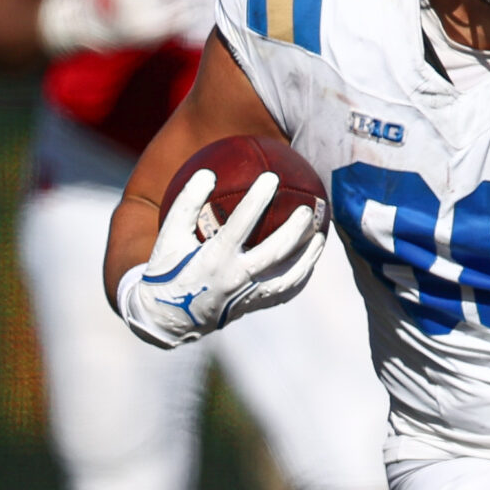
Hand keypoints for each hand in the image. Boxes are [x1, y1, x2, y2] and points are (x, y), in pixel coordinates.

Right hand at [115, 167, 321, 347]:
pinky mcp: (255, 305)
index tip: (271, 178)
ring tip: (320, 236)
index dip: (257, 200)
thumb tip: (207, 172)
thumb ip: (187, 204)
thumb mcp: (170, 236)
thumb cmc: (168, 269)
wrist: (169, 317)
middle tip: (308, 209)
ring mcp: (248, 295)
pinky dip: (301, 276)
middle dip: (296, 229)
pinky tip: (310, 262)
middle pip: (275, 252)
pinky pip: (286, 292)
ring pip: (289, 276)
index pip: (241, 224)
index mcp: (213, 258)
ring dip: (308, 256)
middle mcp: (235, 278)